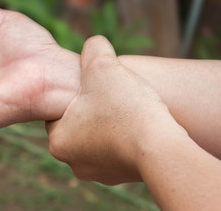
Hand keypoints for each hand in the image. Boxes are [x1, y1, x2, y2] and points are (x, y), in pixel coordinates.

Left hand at [46, 36, 184, 184]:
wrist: (162, 148)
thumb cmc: (126, 107)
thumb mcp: (103, 66)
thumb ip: (92, 49)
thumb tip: (93, 44)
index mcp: (58, 141)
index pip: (60, 109)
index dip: (79, 92)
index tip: (97, 85)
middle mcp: (74, 162)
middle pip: (81, 123)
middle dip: (95, 107)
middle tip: (113, 95)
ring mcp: (98, 172)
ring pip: (101, 136)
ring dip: (112, 122)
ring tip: (129, 109)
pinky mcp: (121, 176)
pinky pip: (119, 148)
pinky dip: (127, 136)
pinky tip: (140, 125)